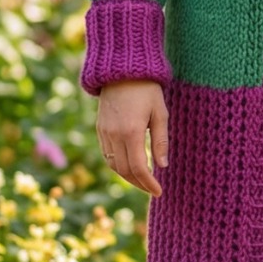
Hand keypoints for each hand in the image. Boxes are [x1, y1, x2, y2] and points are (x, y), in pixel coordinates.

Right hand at [97, 80, 167, 195]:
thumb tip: (162, 166)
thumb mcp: (160, 113)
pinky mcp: (100, 129)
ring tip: (143, 180)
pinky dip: (118, 165)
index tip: (159, 192)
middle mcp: (114, 135)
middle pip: (125, 171)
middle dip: (139, 184)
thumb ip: (161, 140)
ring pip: (114, 165)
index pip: (139, 168)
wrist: (122, 70)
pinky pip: (107, 155)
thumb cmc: (147, 89)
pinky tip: (130, 166)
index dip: (149, 183)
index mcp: (132, 132)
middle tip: (153, 189)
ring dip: (128, 177)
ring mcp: (104, 132)